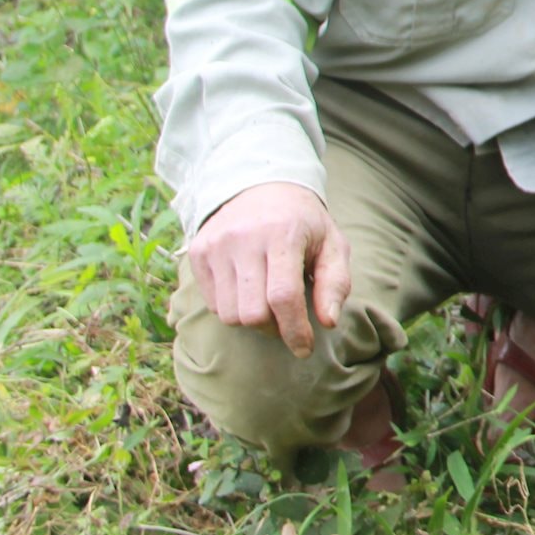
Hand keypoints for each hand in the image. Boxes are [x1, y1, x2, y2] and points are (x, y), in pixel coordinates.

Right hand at [184, 181, 351, 358]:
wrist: (260, 185)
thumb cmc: (304, 223)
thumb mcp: (332, 244)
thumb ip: (335, 282)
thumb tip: (329, 322)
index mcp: (283, 233)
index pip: (283, 297)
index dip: (295, 330)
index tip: (305, 349)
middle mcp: (244, 238)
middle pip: (253, 313)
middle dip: (274, 328)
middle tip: (288, 320)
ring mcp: (216, 245)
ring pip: (229, 314)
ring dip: (253, 321)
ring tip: (269, 304)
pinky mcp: (198, 252)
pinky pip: (213, 304)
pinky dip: (233, 308)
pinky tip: (249, 290)